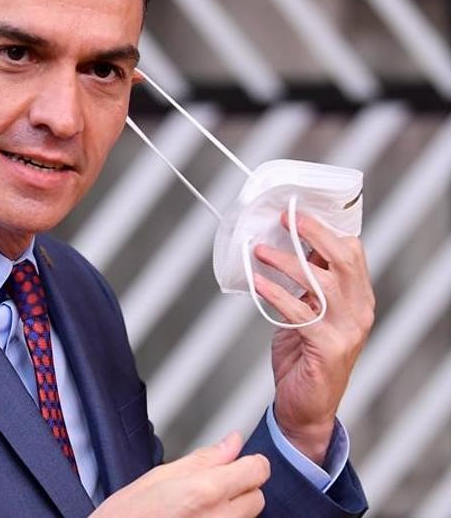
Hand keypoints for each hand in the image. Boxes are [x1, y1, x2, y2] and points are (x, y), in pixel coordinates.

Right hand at [93, 432, 268, 516]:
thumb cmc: (126, 517)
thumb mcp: (159, 476)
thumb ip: (203, 459)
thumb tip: (232, 442)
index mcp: (205, 491)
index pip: (257, 470)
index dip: (249, 462)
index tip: (239, 462)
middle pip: (257, 496)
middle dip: (240, 487)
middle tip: (209, 486)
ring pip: (247, 517)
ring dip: (232, 508)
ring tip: (197, 506)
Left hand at [252, 211, 374, 463]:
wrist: (305, 408)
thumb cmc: (304, 358)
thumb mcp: (308, 314)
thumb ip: (306, 286)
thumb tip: (285, 248)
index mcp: (357, 298)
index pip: (352, 252)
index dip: (327, 228)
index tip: (298, 209)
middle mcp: (359, 311)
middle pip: (344, 260)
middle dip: (314, 233)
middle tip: (285, 218)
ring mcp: (347, 330)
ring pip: (322, 283)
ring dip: (288, 262)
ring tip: (259, 250)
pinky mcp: (328, 349)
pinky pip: (301, 313)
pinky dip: (277, 294)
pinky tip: (257, 282)